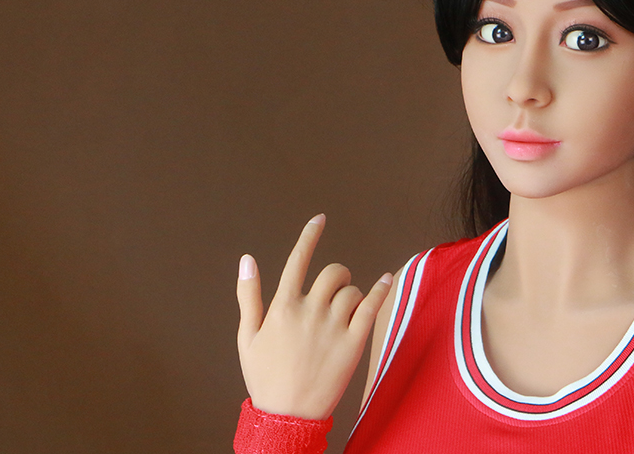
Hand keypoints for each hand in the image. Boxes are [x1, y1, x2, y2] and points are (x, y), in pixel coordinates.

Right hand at [236, 214, 392, 418]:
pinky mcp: (353, 343)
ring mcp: (332, 327)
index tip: (320, 218)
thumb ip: (248, 295)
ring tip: (346, 312)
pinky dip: (381, 290)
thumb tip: (246, 259)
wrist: (287, 415)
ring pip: (352, 291)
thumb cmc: (264, 376)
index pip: (298, 261)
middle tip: (337, 289)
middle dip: (337, 275)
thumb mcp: (247, 336)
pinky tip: (387, 280)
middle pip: (333, 273)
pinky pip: (372, 307)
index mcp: (282, 307)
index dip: (309, 236)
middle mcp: (309, 312)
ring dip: (352, 294)